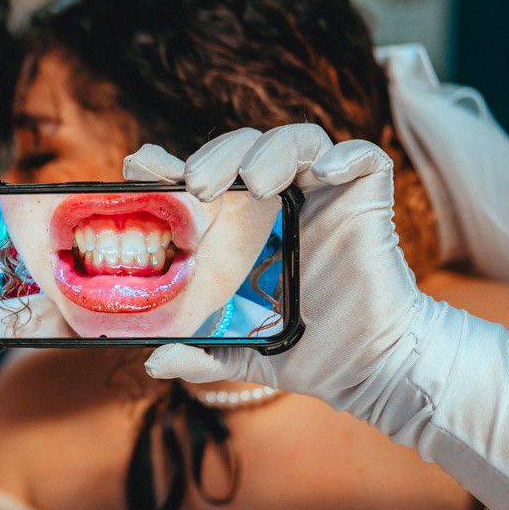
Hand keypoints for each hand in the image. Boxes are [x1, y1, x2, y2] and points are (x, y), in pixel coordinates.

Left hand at [124, 124, 425, 404]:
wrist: (368, 369)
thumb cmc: (307, 353)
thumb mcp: (239, 353)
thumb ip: (198, 356)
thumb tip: (153, 361)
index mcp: (242, 226)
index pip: (203, 175)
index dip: (171, 164)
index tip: (140, 166)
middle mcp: (281, 202)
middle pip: (244, 147)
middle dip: (217, 154)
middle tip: (197, 184)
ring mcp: (325, 196)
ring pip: (297, 140)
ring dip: (269, 149)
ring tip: (252, 182)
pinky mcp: (367, 201)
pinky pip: (366, 158)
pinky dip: (346, 155)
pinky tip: (325, 174)